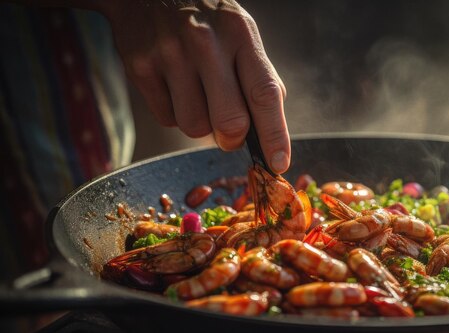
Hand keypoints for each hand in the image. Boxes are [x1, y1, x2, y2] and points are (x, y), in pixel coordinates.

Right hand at [100, 0, 289, 172]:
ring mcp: (170, 55)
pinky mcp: (141, 68)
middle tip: (231, 132)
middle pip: (229, 123)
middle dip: (233, 139)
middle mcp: (206, 44)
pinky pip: (168, 119)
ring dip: (201, 124)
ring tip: (197, 93)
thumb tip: (272, 131)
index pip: (265, 94)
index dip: (275, 136)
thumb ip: (258, 77)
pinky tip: (174, 85)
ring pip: (195, 128)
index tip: (279, 164)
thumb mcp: (240, 34)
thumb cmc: (206, 21)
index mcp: (240, 35)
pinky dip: (175, 113)